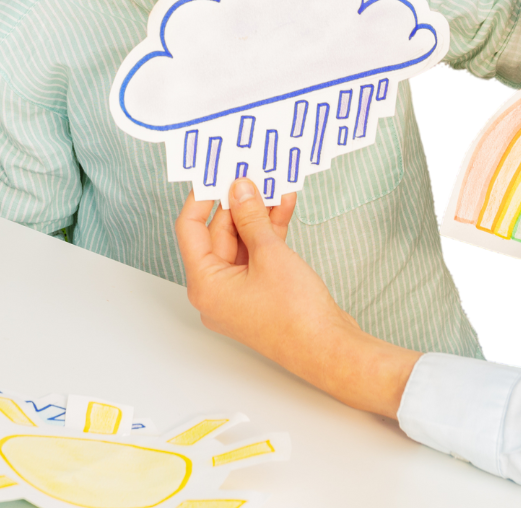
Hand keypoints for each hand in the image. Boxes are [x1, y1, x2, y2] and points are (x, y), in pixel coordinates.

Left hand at [175, 179, 363, 376]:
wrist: (329, 349)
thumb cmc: (295, 315)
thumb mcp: (270, 254)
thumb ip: (251, 217)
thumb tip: (240, 188)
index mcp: (205, 285)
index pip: (190, 230)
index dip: (201, 198)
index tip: (215, 173)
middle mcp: (216, 290)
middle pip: (218, 233)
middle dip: (238, 202)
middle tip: (251, 172)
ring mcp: (239, 292)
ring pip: (242, 241)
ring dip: (258, 213)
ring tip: (272, 183)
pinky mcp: (261, 291)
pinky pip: (258, 253)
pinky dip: (269, 230)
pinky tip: (284, 206)